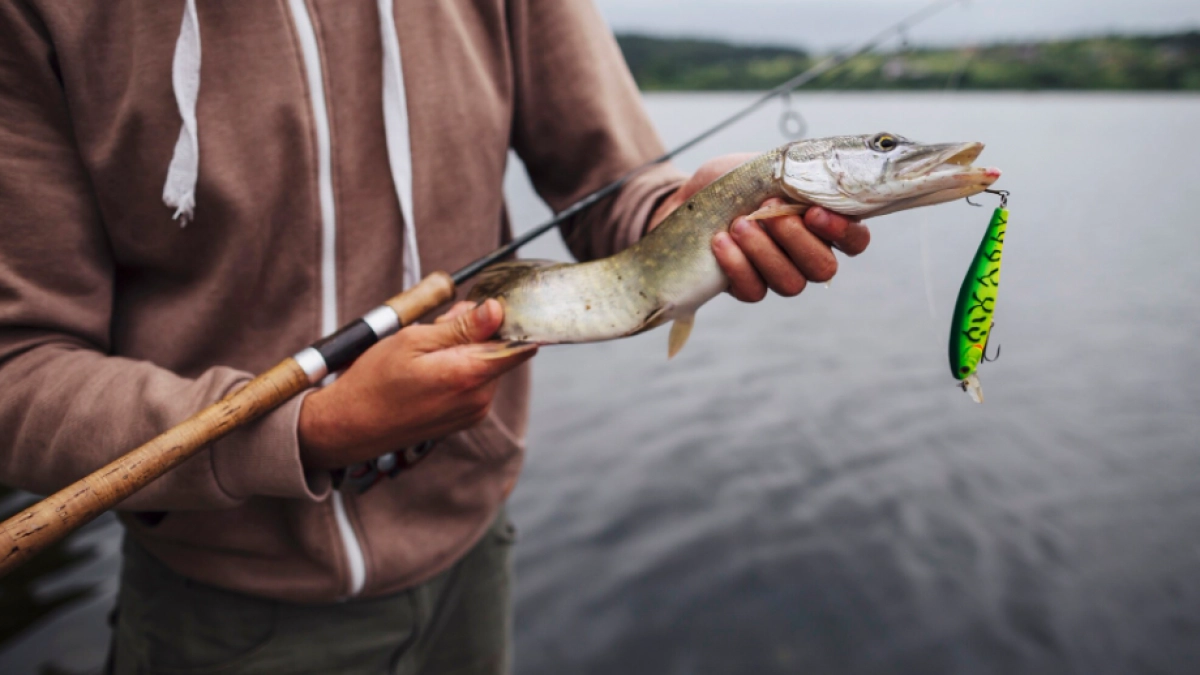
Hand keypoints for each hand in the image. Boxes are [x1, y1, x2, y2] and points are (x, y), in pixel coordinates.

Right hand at [297, 299, 536, 469]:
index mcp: (470, 375)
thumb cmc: (374, 382)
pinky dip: (458, 369)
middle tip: (438, 327)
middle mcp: (479, 399)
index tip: (487, 308)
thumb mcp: (413, 340)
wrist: (348, 426)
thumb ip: (461, 326)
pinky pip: (474, 383)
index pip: (520, 344)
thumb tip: (496, 310)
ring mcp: (474, 412)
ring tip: (426, 352)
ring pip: (486, 365)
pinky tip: (428, 370)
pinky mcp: (465, 419)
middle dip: (476, 332)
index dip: (508, 320)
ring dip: (465, 350)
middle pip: (499, 350)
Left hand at [650, 154, 870, 301]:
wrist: (686, 200)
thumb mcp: (765, 166)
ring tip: (739, 224)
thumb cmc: (732, 182)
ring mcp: (777, 275)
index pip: (855, 240)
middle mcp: (806, 255)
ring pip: (790, 284)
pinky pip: (754, 291)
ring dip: (764, 252)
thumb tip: (816, 172)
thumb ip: (796, 173)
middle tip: (768, 211)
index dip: (843, 233)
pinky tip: (720, 242)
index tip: (812, 212)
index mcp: (821, 224)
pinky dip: (737, 265)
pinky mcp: (747, 288)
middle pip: (823, 268)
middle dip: (796, 239)